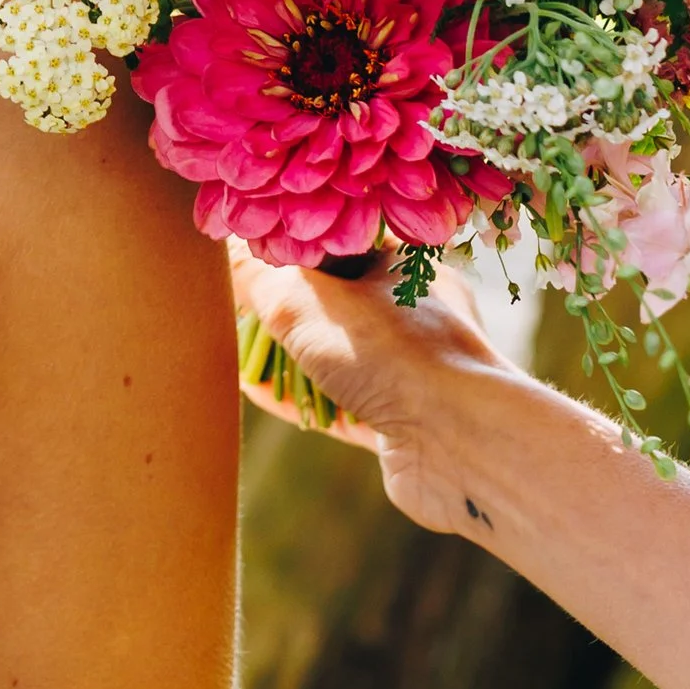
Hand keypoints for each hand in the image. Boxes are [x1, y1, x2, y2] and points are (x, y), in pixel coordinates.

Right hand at [231, 248, 505, 537]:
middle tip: (240, 307)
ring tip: (242, 353)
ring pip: (340, 356)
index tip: (247, 257)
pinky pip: (344, 404)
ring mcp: (414, 371)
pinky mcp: (406, 423)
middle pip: (337, 301)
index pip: (339, 242)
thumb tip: (227, 253)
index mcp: (406, 266)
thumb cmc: (389, 354)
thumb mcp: (303, 301)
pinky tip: (262, 395)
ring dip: (291, 357)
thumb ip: (257, 275)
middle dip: (285, 308)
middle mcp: (417, 313)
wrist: (463, 446)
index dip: (290, 249)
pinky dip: (303, 399)